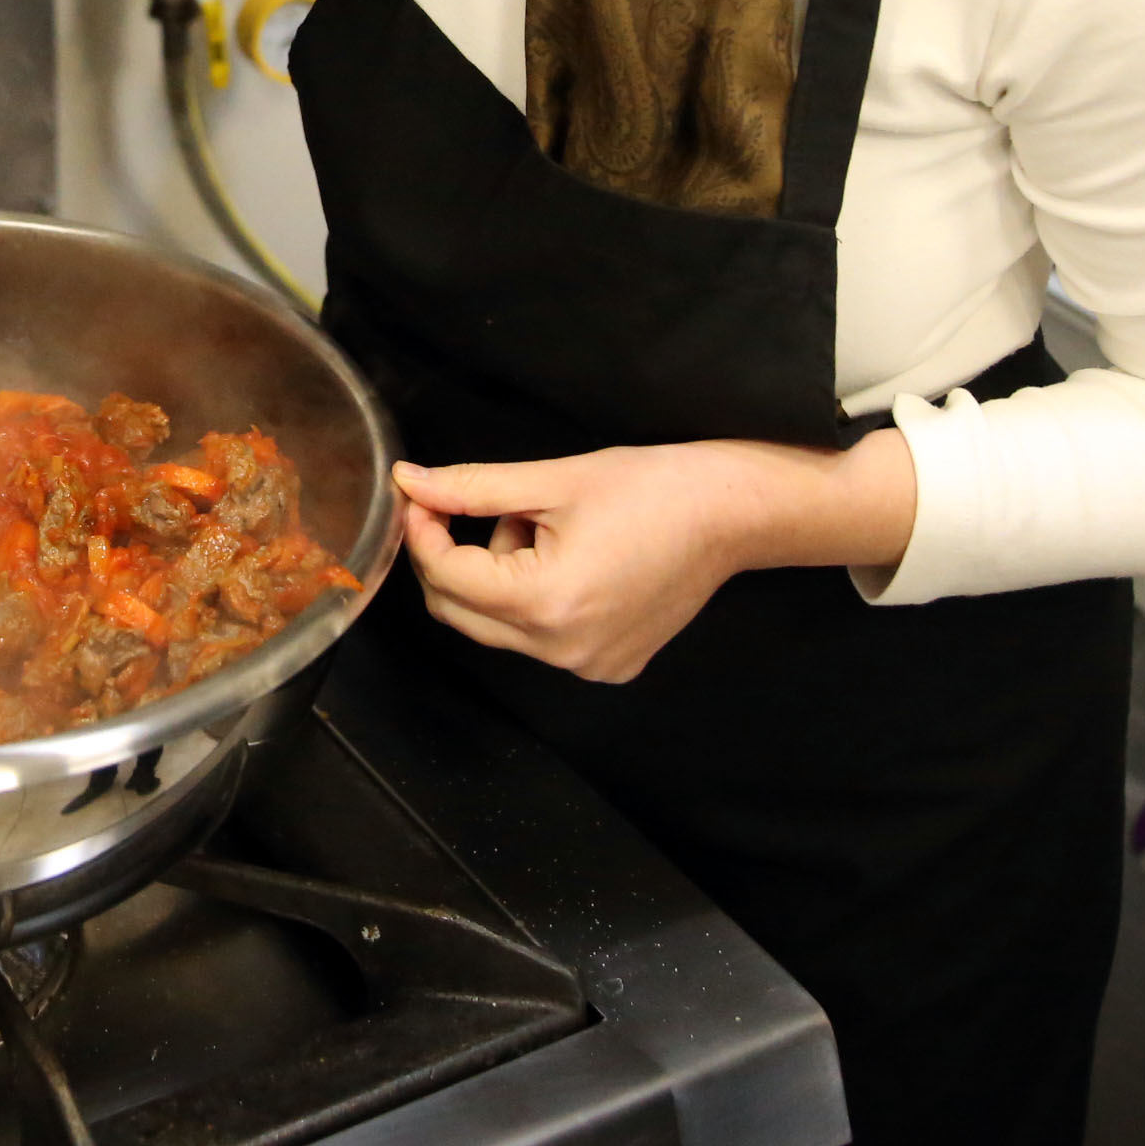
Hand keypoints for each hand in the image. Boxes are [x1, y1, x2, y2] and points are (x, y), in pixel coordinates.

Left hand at [393, 431, 917, 681]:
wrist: (735, 513)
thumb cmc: (655, 488)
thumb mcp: (554, 479)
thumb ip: (472, 488)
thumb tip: (409, 483)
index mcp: (547, 603)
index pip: (445, 577)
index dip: (422, 532)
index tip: (421, 496)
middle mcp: (564, 650)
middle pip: (461, 612)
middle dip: (454, 556)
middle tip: (474, 505)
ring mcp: (589, 665)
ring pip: (498, 625)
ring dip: (499, 574)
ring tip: (547, 525)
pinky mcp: (609, 665)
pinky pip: (540, 637)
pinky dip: (535, 598)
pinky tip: (573, 557)